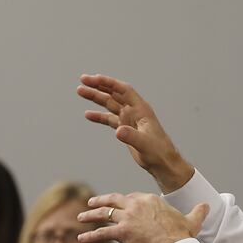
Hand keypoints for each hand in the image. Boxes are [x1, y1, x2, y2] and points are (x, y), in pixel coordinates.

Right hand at [77, 74, 194, 192]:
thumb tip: (118, 131)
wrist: (163, 163)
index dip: (108, 83)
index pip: (123, 90)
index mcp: (141, 109)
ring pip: (110, 104)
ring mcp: (129, 119)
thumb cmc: (159, 152)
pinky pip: (109, 119)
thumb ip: (131, 136)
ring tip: (80, 91)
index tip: (94, 79)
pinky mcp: (125, 129)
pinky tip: (88, 114)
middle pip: (114, 94)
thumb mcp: (144, 144)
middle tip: (82, 80)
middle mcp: (134, 111)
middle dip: (98, 86)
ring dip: (96, 98)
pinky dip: (99, 116)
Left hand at [77, 192, 208, 242]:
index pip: (132, 197)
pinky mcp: (121, 232)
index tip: (118, 205)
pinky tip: (81, 238)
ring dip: (90, 215)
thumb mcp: (192, 219)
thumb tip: (207, 205)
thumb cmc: (182, 234)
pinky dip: (90, 236)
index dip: (124, 202)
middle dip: (101, 201)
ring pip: (104, 214)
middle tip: (92, 202)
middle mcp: (135, 205)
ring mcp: (127, 218)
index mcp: (149, 199)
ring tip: (81, 217)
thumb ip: (197, 211)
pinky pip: (102, 233)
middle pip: (113, 200)